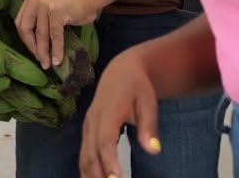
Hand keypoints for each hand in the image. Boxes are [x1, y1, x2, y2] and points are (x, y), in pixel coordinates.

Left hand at [15, 0, 101, 68]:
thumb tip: (37, 46)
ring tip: (47, 64)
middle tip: (39, 60)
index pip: (21, 22)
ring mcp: (45, 5)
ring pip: (41, 34)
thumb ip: (41, 20)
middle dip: (32, 47)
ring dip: (44, 52)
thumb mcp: (51, 8)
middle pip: (26, 28)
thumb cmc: (74, 3)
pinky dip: (56, 50)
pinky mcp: (56, 12)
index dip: (26, 39)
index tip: (33, 50)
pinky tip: (57, 60)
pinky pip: (55, 36)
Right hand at [80, 51, 161, 177]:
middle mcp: (93, 121)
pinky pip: (84, 156)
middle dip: (100, 175)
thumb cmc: (137, 87)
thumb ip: (149, 126)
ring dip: (92, 176)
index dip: (110, 161)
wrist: (121, 71)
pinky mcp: (87, 132)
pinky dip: (88, 171)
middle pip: (91, 154)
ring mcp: (87, 127)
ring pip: (84, 158)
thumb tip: (154, 150)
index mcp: (108, 113)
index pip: (106, 141)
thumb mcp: (148, 102)